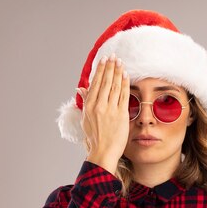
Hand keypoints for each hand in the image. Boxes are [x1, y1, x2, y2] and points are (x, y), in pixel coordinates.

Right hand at [77, 53, 129, 174]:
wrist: (103, 151)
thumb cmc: (95, 137)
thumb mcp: (85, 118)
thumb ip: (85, 101)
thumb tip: (81, 88)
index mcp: (89, 106)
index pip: (95, 83)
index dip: (100, 71)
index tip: (104, 61)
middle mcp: (99, 105)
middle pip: (105, 82)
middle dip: (109, 67)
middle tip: (113, 56)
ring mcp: (110, 109)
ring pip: (114, 86)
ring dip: (117, 72)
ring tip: (120, 62)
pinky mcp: (120, 114)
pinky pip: (123, 95)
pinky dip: (124, 84)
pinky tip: (126, 75)